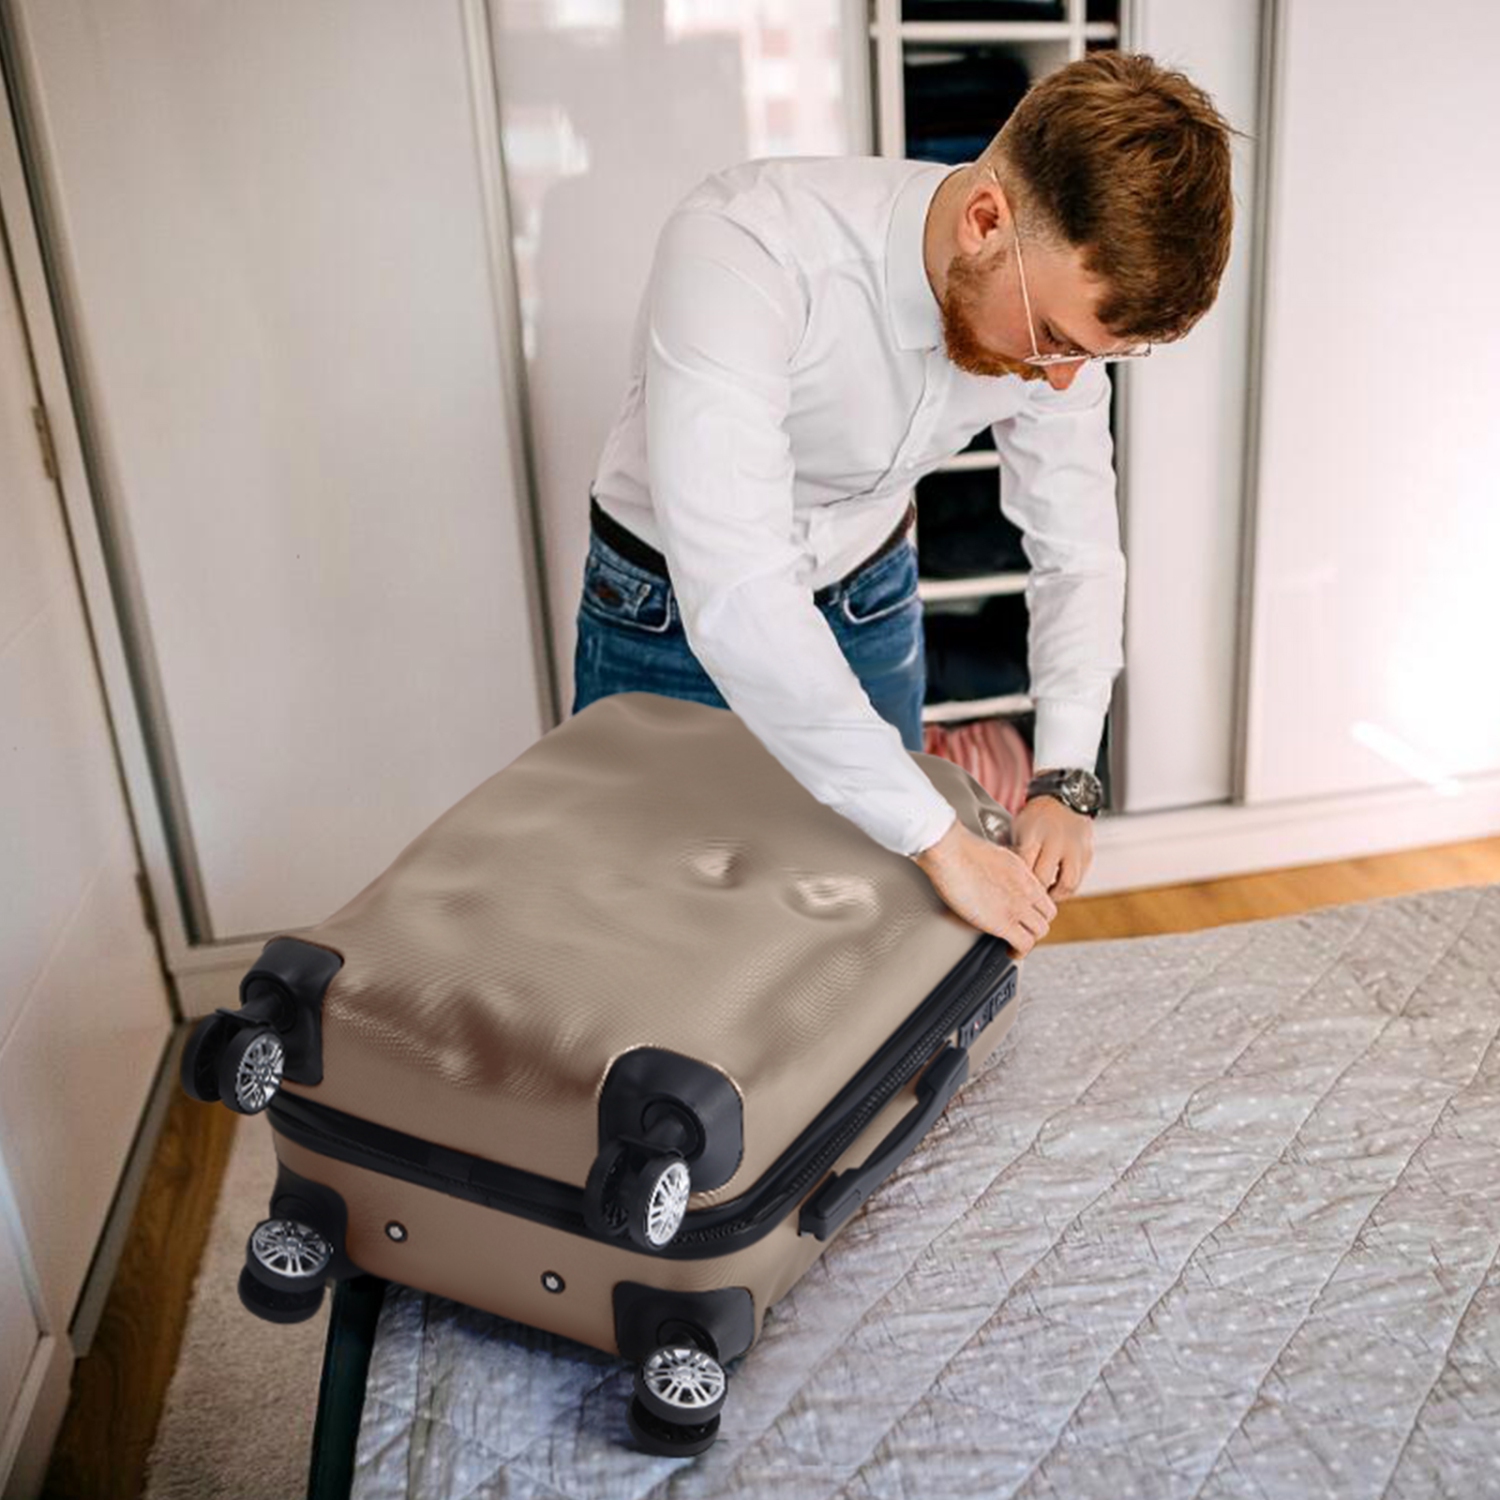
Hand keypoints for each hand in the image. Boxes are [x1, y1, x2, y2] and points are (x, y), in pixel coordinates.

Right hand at [910, 819, 1056, 954]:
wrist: (949, 851)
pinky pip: (1024, 944)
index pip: (1043, 896)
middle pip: (1047, 916)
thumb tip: (991, 876)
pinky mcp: (1003, 922)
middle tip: (1022, 931)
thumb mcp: (992, 854)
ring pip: (1040, 931)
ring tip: (1016, 945)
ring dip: (1029, 940)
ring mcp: (1017, 905)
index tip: (1025, 915)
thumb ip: (1001, 868)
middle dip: (1035, 925)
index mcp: (1022, 871)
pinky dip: (1019, 952)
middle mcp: (1025, 889)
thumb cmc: (958, 848)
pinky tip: (1009, 952)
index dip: (1036, 910)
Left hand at [1011, 795, 1094, 900]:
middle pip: (1044, 878)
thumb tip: (1004, 876)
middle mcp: (1056, 842)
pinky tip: (1058, 885)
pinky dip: (1068, 886)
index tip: (1013, 890)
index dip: (1017, 883)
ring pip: (1068, 884)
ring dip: (1056, 895)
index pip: (1024, 868)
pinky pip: (1080, 878)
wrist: (1064, 799)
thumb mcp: (1018, 828)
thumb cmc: (1036, 816)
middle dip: (1035, 893)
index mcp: (1033, 835)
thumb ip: (1013, 851)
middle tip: (1028, 899)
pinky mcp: (1087, 854)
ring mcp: (1074, 849)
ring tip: (1047, 896)